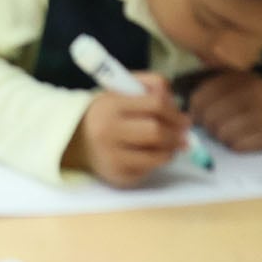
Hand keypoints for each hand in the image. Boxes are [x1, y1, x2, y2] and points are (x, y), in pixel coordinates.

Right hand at [64, 71, 188, 187]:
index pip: (155, 104)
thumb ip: (150, 84)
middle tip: (185, 134)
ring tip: (173, 145)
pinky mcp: (118, 177)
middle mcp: (108, 131)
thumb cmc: (108, 112)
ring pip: (157, 156)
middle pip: (156, 132)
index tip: (184, 117)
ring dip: (172, 149)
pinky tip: (153, 155)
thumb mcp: (122, 89)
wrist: (76, 140)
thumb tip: (176, 103)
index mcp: (111, 105)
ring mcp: (112, 157)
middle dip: (177, 133)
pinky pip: (149, 171)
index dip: (175, 111)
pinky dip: (157, 162)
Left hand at [186, 71, 261, 151]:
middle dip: (207, 126)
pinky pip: (238, 147)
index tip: (197, 116)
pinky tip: (243, 138)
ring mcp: (260, 116)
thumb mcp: (236, 83)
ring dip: (221, 137)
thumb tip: (185, 110)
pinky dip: (235, 145)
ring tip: (229, 131)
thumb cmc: (255, 97)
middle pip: (210, 118)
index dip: (194, 111)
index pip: (201, 97)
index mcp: (237, 79)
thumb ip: (212, 89)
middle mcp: (249, 95)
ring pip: (222, 134)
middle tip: (213, 127)